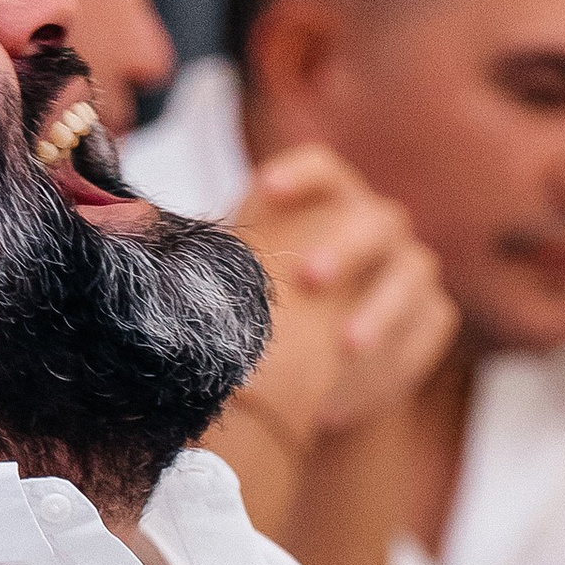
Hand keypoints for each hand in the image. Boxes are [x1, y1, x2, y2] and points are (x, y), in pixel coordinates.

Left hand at [228, 146, 459, 446]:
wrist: (323, 381)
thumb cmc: (274, 318)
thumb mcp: (243, 288)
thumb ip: (211, 262)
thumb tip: (131, 236)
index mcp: (330, 202)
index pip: (324, 168)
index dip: (299, 174)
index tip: (264, 192)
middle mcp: (378, 227)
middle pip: (376, 220)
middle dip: (346, 245)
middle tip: (312, 278)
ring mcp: (412, 271)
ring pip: (413, 276)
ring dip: (381, 309)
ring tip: (345, 348)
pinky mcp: (434, 318)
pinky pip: (427, 331)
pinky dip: (395, 362)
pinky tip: (354, 395)